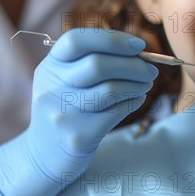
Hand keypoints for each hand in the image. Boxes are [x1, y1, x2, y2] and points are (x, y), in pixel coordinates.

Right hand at [0, 28, 157, 195]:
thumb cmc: (67, 108)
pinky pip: (115, 113)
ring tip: (145, 84)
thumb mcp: (65, 80)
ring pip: (110, 90)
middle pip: (97, 65)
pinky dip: (133, 102)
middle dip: (133, 65)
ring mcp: (62, 113)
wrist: (44, 156)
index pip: (76, 40)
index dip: (112, 40)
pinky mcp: (77, 136)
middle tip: (150, 70)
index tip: (138, 46)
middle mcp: (51, 87)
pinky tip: (137, 100)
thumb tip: (137, 52)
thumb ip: (93, 61)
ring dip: (136, 85)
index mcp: (49, 66)